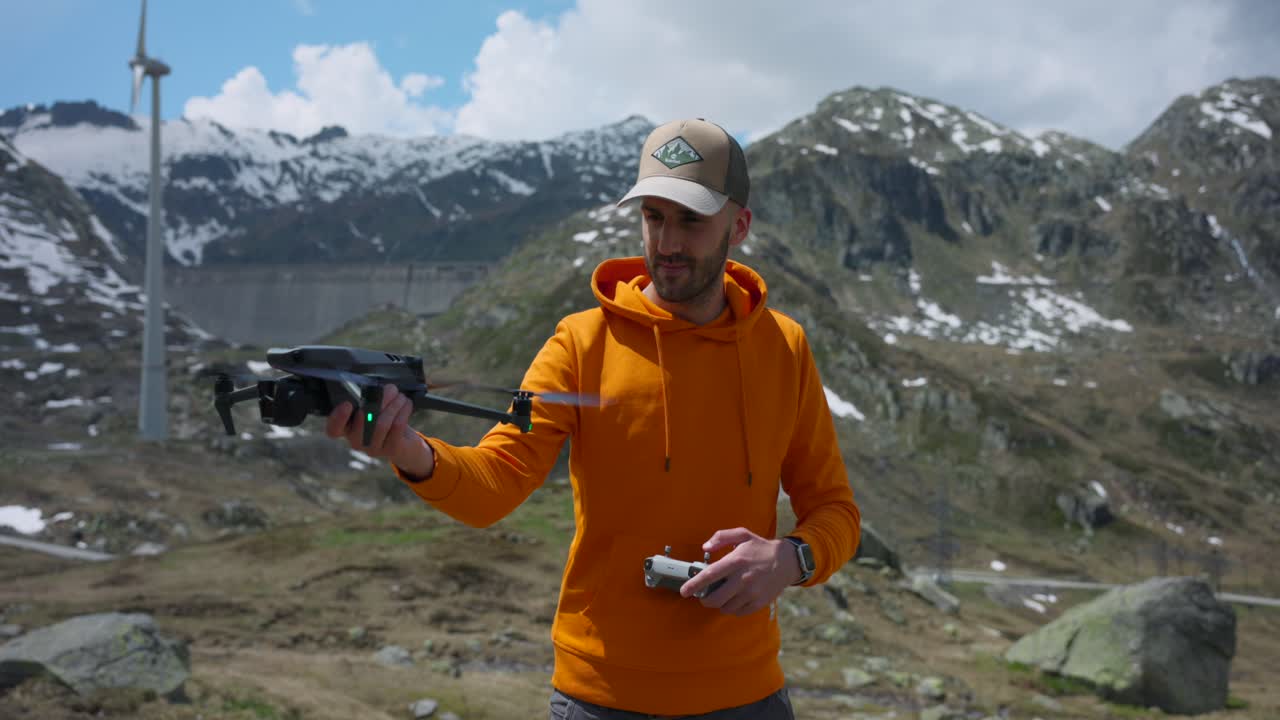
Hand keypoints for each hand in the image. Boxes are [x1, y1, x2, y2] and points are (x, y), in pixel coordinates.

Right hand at [324, 384, 431, 474]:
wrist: (406, 444)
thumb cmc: (386, 421)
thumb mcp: (375, 411)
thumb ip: (370, 401)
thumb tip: (378, 391)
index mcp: (348, 429)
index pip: (334, 429)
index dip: (337, 418)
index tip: (347, 404)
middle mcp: (357, 442)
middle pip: (363, 421)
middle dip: (379, 400)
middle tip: (390, 389)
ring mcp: (374, 449)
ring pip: (382, 423)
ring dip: (394, 405)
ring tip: (401, 397)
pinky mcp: (392, 450)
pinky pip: (396, 427)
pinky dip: (403, 411)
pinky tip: (407, 404)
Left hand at [680, 527, 799, 615]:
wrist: (787, 561)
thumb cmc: (760, 547)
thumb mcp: (742, 534)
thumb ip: (721, 537)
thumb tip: (705, 547)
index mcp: (736, 561)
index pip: (710, 575)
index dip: (694, 584)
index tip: (684, 591)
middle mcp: (743, 578)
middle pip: (715, 598)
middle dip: (704, 599)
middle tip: (703, 596)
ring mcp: (752, 592)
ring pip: (725, 607)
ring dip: (718, 604)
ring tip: (721, 595)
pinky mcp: (759, 602)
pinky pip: (738, 612)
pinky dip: (732, 608)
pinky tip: (733, 599)